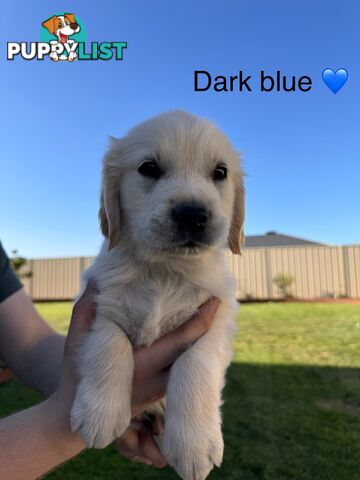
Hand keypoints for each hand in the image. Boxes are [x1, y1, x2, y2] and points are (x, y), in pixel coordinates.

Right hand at [54, 280, 219, 466]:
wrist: (79, 416)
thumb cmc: (76, 376)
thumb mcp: (75, 343)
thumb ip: (85, 313)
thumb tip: (96, 281)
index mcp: (143, 365)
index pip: (182, 340)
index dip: (202, 320)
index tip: (216, 300)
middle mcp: (158, 379)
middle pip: (194, 351)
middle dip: (208, 326)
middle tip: (219, 301)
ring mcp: (161, 389)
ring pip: (190, 362)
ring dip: (201, 339)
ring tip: (208, 311)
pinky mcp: (160, 392)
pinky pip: (182, 369)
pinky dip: (190, 350)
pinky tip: (192, 334)